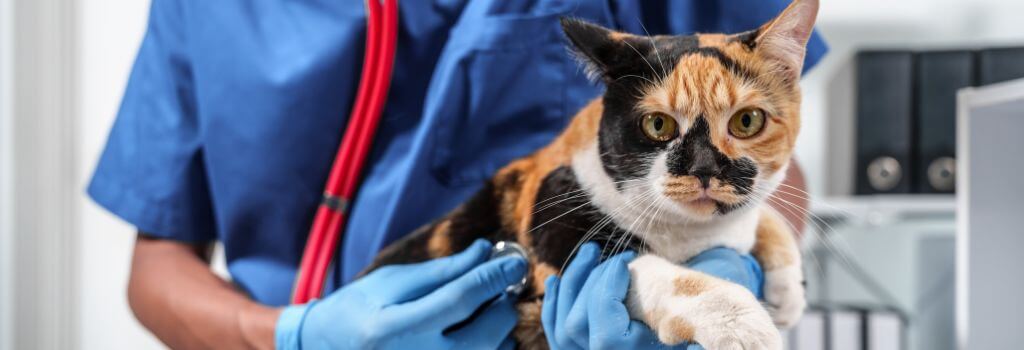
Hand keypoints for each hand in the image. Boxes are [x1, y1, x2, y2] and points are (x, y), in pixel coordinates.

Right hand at [276, 239, 525, 349]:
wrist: (329, 349)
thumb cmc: (360, 309)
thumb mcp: (393, 282)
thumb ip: (441, 271)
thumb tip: (486, 251)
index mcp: (394, 329)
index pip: (460, 299)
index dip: (493, 276)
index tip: (516, 261)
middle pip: (486, 333)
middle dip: (502, 303)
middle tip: (500, 285)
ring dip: (499, 328)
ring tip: (483, 309)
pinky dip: (492, 347)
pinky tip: (477, 332)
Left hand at [542, 244, 763, 349]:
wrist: (687, 348)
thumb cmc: (696, 343)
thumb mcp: (696, 340)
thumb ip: (689, 335)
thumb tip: (695, 339)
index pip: (604, 331)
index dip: (607, 292)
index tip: (624, 261)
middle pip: (576, 324)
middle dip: (590, 282)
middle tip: (609, 254)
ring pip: (562, 325)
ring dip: (573, 283)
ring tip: (590, 253)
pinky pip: (556, 331)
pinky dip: (554, 304)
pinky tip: (557, 280)